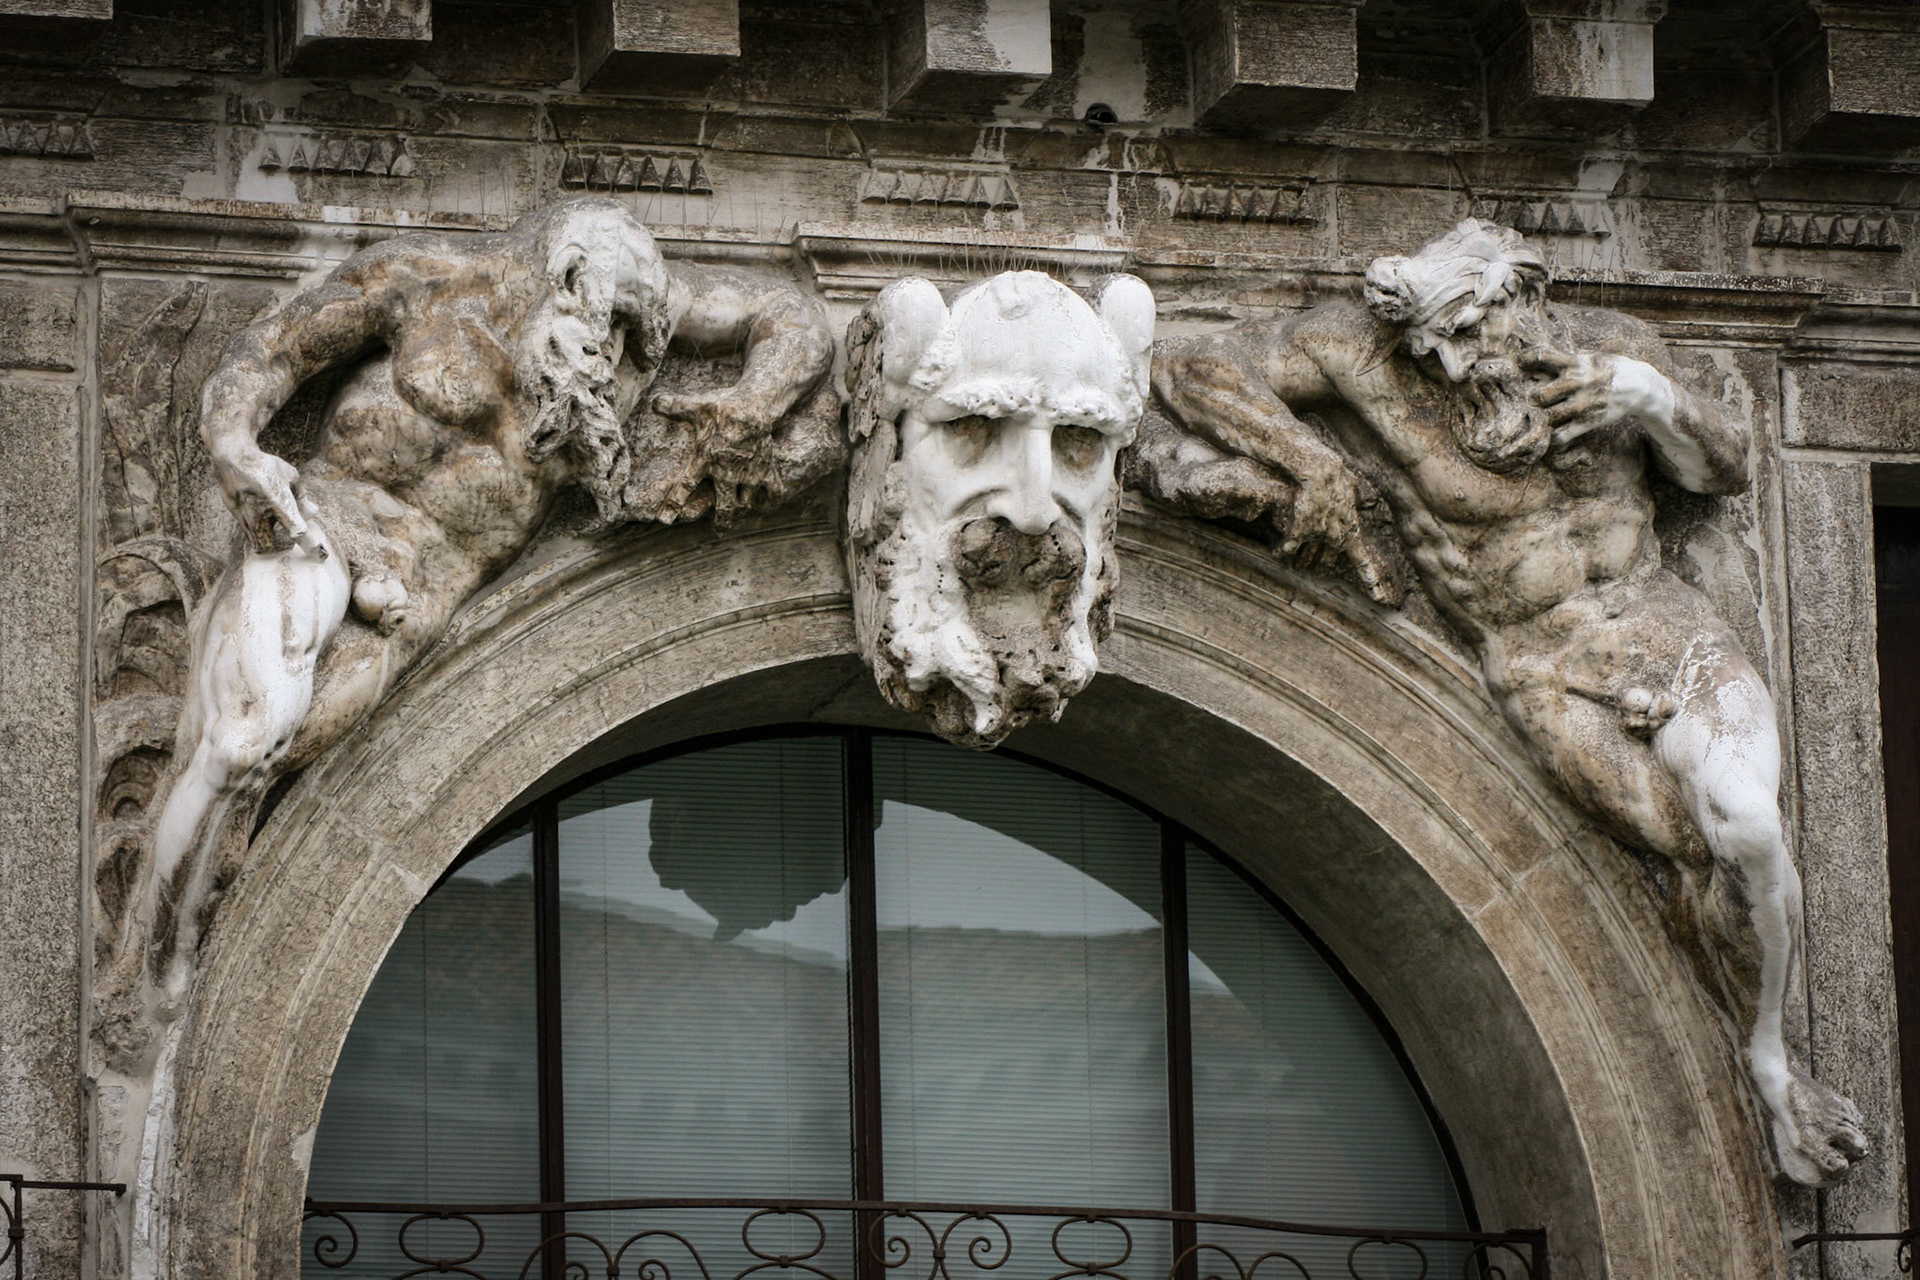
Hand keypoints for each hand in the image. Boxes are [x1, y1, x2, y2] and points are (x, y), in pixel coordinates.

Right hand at [212, 444, 308, 554]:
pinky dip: (260, 530)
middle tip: (288, 535)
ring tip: (275, 524)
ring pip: (258, 543)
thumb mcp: (290, 475)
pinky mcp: (236, 517)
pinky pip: (250, 533)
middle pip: (271, 547)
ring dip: (270, 540)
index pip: (295, 529)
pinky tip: (263, 515)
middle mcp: (259, 513)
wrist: (232, 459)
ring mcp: (245, 517)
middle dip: (282, 547)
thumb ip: (301, 496)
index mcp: (278, 502)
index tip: (318, 552)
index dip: (308, 543)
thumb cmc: (265, 467)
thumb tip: (312, 512)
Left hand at [653, 388, 774, 513]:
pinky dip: (771, 498)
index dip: (673, 504)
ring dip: (741, 510)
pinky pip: (772, 491)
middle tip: (719, 531)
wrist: (754, 406)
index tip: (665, 519)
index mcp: (704, 460)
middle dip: (722, 522)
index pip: (685, 487)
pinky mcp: (764, 469)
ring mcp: (747, 474)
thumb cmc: (723, 406)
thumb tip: (653, 402)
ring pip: (745, 502)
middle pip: (724, 508)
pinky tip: (768, 502)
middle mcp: (726, 473)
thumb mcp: (695, 405)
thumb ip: (673, 406)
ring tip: (739, 514)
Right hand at [1284, 455, 1400, 605]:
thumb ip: (1357, 501)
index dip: (1371, 581)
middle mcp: (1336, 538)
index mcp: (1352, 532)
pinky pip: (1289, 548)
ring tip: (1294, 564)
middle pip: (1326, 562)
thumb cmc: (1336, 478)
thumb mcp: (1353, 491)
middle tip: (1315, 570)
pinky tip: (1277, 552)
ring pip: (1307, 556)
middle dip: (1319, 566)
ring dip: (1300, 561)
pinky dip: (1282, 551)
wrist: (1319, 471)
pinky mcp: (1300, 529)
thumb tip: (1365, 500)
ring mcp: (1317, 535)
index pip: (1362, 562)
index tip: (1380, 598)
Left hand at [1523, 347, 1620, 449]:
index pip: (1542, 356)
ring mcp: (1582, 405)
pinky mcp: (1587, 422)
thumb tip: (1540, 356)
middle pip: (1539, 395)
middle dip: (1532, 398)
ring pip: (1548, 417)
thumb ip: (1567, 358)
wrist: (1638, 386)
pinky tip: (1553, 431)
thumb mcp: (1590, 356)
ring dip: (1541, 417)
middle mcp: (1576, 383)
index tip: (1519, 362)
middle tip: (1533, 399)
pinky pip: (1562, 435)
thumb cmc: (1609, 368)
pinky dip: (1553, 437)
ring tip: (1541, 415)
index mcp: (1575, 364)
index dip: (1525, 359)